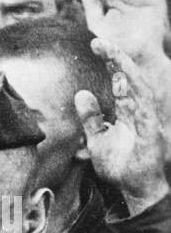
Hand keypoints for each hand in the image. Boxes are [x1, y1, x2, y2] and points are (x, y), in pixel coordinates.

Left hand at [77, 37, 168, 213]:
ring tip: (112, 57)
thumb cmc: (120, 165)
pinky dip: (134, 98)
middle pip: (131, 78)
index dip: (111, 60)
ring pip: (140, 90)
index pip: (121, 78)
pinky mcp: (150, 135)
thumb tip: (81, 94)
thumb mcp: (97, 138)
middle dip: (117, 58)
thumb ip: (91, 117)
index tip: (95, 42)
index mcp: (130, 109)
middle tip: (100, 41)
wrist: (132, 191)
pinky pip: (143, 113)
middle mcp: (141, 111)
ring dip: (126, 72)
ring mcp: (147, 122)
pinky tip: (123, 86)